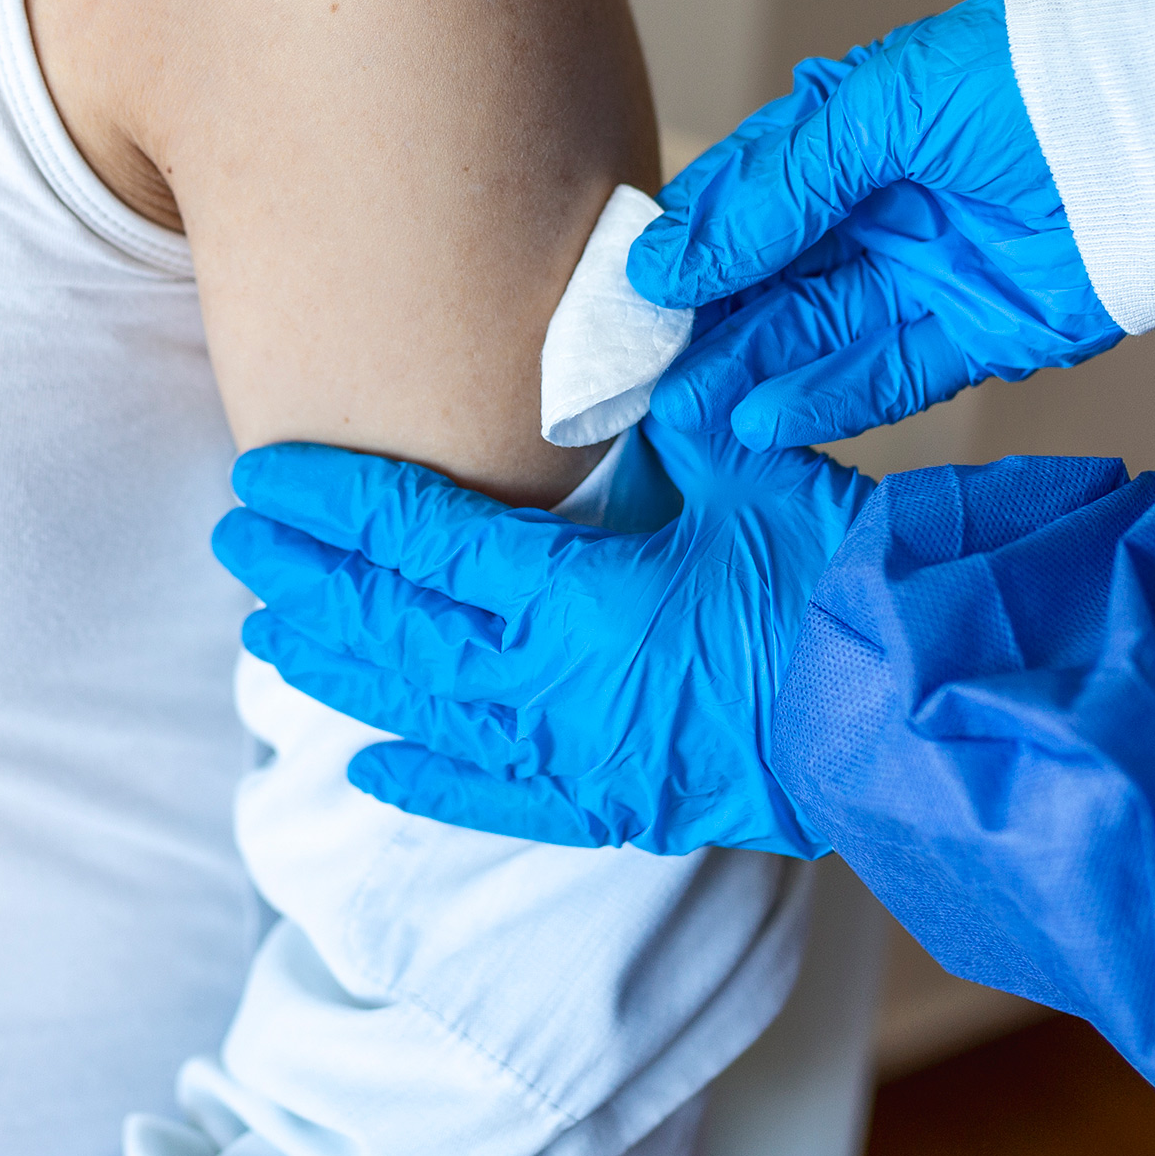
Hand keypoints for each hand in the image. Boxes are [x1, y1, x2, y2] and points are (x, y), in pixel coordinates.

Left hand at [214, 403, 869, 857]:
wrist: (917, 712)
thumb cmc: (844, 581)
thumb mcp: (748, 467)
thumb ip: (663, 417)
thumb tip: (608, 350)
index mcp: (576, 594)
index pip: (420, 539)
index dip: (335, 505)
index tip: (265, 478)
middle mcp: (550, 684)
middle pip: (395, 624)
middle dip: (309, 578)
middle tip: (238, 539)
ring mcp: (576, 756)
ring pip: (422, 709)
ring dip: (339, 671)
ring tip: (268, 636)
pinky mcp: (615, 806)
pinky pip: (497, 800)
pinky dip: (428, 785)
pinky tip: (366, 772)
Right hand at [627, 0, 1122, 446]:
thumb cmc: (1026, 80)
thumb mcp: (881, 108)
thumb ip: (780, 185)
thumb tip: (672, 258)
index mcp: (849, 136)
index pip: (744, 200)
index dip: (687, 248)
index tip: (627, 295)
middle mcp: (879, 210)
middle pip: (771, 280)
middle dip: (704, 327)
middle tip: (639, 374)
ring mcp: (925, 275)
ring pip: (815, 333)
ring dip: (749, 371)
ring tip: (686, 409)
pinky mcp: (976, 337)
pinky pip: (885, 376)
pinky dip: (825, 398)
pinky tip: (766, 418)